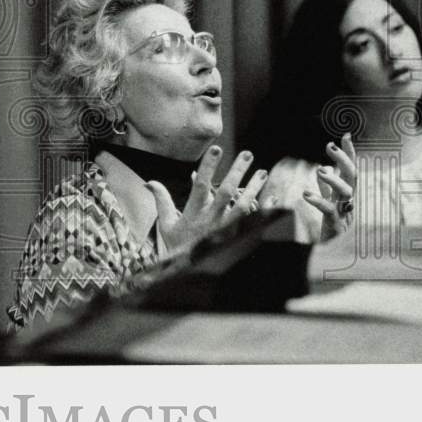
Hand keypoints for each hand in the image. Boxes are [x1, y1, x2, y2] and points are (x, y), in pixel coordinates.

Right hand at [147, 146, 268, 254]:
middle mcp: (211, 219)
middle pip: (227, 191)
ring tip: (262, 172)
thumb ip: (161, 200)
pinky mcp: (237, 237)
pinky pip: (254, 221)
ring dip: (254, 188)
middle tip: (247, 154)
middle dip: (237, 171)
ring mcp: (226, 229)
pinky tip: (271, 197)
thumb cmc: (179, 246)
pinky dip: (264, 209)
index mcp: (193, 212)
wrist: (190, 272)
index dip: (208, 166)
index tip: (216, 149)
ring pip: (244, 206)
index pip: (201, 185)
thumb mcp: (166, 224)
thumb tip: (150, 182)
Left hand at [303, 132, 356, 240]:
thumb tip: (323, 169)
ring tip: (320, 170)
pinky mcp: (337, 226)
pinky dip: (319, 201)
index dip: (350, 153)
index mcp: (347, 195)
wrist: (331, 255)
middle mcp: (350, 202)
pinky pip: (330, 211)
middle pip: (353, 177)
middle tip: (329, 146)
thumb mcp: (329, 204)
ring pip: (347, 193)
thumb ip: (327, 188)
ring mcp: (346, 214)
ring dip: (334, 179)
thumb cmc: (331, 228)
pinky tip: (306, 194)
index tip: (346, 135)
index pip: (351, 170)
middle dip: (344, 159)